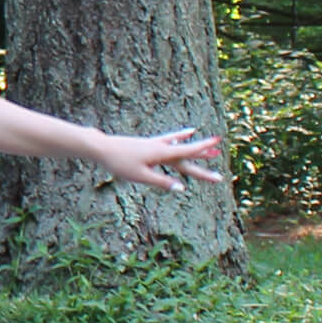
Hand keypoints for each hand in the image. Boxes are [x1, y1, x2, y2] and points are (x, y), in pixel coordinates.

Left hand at [98, 127, 223, 192]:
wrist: (102, 148)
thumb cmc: (120, 163)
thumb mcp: (141, 176)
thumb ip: (162, 182)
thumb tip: (182, 188)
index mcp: (161, 154)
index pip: (187, 152)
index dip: (203, 148)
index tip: (218, 142)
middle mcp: (160, 147)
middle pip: (186, 155)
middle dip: (204, 159)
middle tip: (220, 161)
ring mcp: (154, 144)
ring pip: (180, 147)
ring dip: (195, 148)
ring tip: (211, 150)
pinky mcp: (148, 145)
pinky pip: (169, 141)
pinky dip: (180, 138)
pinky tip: (185, 134)